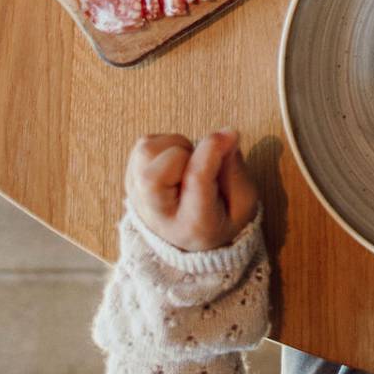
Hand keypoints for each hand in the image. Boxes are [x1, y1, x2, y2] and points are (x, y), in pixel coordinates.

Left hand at [126, 130, 258, 250]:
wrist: (187, 238)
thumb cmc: (219, 218)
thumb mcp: (243, 205)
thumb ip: (237, 171)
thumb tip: (226, 136)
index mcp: (194, 225)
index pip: (196, 180)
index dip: (213, 150)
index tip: (229, 136)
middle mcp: (158, 214)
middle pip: (158, 171)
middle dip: (184, 153)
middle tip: (200, 162)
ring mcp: (138, 196)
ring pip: (148, 151)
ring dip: (174, 147)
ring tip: (187, 164)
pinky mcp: (130, 179)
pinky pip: (144, 144)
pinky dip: (164, 145)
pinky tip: (175, 163)